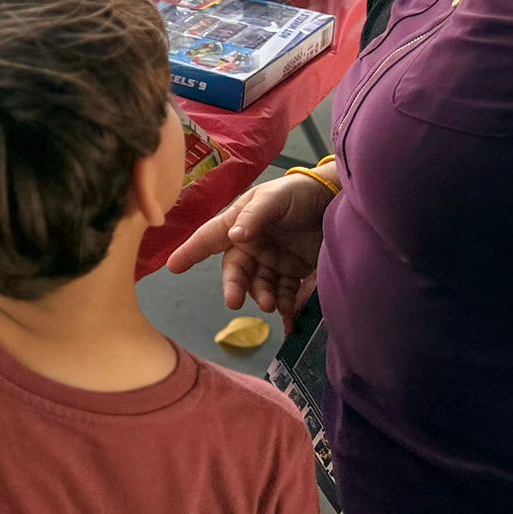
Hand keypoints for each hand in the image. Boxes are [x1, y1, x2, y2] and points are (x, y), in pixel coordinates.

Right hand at [165, 172, 332, 323]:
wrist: (339, 200)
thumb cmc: (298, 193)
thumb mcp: (274, 198)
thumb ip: (254, 216)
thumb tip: (235, 236)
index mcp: (241, 224)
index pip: (211, 238)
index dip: (191, 251)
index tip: (173, 266)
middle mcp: (254, 245)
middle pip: (237, 270)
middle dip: (234, 286)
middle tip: (234, 301)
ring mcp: (276, 261)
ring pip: (262, 286)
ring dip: (263, 297)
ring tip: (271, 304)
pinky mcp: (298, 273)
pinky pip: (289, 294)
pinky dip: (289, 308)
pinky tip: (290, 320)